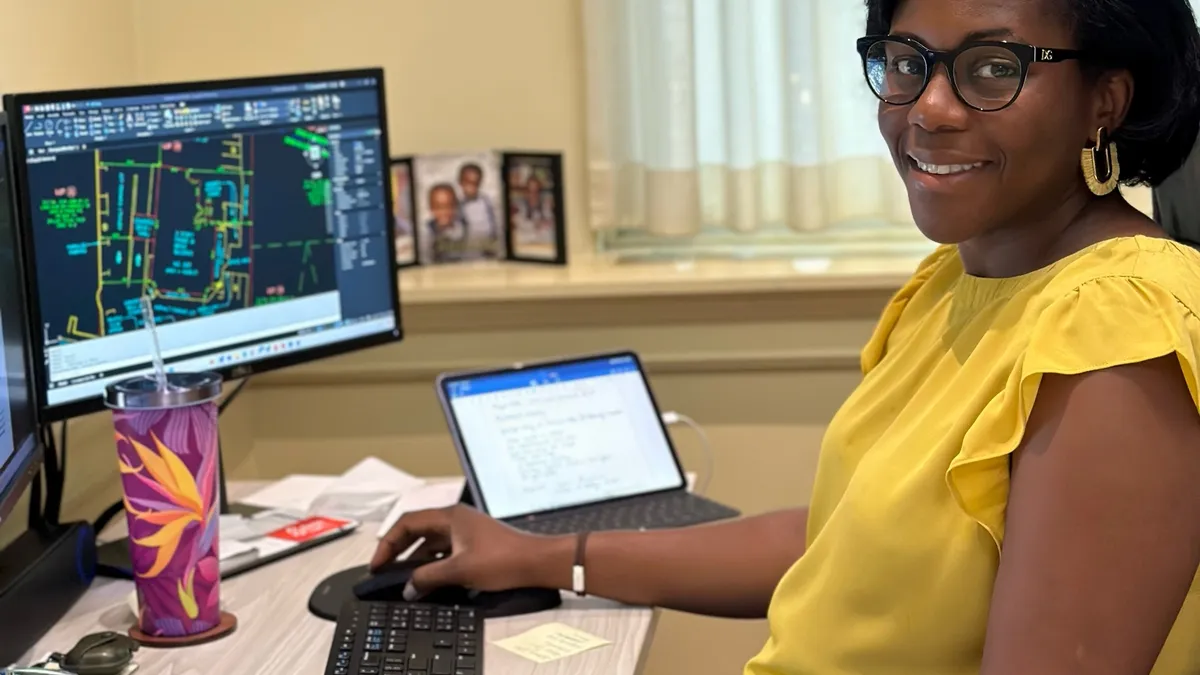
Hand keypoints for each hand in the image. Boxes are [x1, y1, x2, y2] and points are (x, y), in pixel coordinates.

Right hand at [370, 504, 555, 598]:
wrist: (537, 562)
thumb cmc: (503, 560)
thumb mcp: (460, 570)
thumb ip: (428, 578)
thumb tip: (408, 588)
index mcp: (450, 516)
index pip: (407, 523)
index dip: (388, 543)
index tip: (378, 564)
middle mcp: (456, 518)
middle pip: (417, 529)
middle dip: (398, 549)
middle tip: (383, 569)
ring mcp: (465, 530)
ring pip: (431, 541)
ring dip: (415, 558)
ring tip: (402, 578)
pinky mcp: (473, 542)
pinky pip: (444, 549)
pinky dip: (432, 562)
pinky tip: (427, 578)